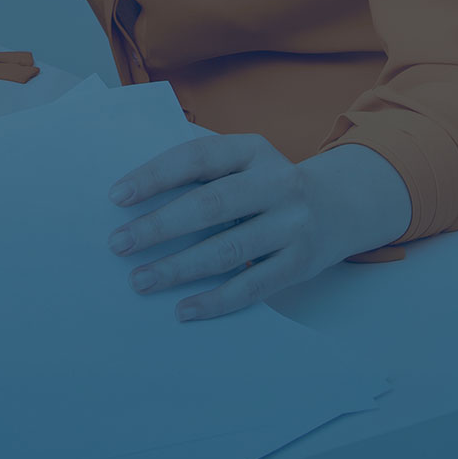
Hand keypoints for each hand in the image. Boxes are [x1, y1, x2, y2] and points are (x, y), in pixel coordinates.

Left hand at [105, 137, 410, 320]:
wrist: (340, 205)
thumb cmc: (267, 183)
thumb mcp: (244, 161)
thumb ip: (202, 169)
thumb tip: (135, 193)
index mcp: (253, 149)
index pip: (197, 158)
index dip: (155, 176)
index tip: (117, 197)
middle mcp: (277, 183)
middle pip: (209, 206)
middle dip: (158, 226)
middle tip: (118, 244)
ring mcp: (292, 224)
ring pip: (227, 250)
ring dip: (178, 268)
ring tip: (140, 280)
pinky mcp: (300, 263)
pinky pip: (251, 286)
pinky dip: (215, 300)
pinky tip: (183, 309)